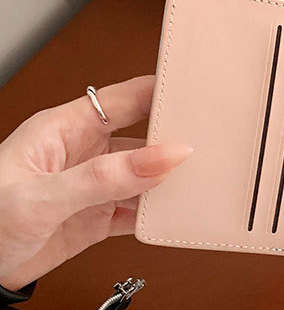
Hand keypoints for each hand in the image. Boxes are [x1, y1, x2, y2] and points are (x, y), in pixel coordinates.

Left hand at [0, 76, 191, 290]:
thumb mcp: (43, 196)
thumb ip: (105, 177)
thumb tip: (166, 156)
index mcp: (64, 129)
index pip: (124, 99)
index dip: (160, 91)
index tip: (198, 92)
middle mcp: (83, 153)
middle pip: (143, 136)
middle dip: (175, 138)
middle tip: (215, 141)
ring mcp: (93, 187)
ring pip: (146, 175)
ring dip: (171, 180)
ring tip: (205, 180)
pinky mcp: (98, 218)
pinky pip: (139, 210)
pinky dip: (160, 214)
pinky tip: (177, 214)